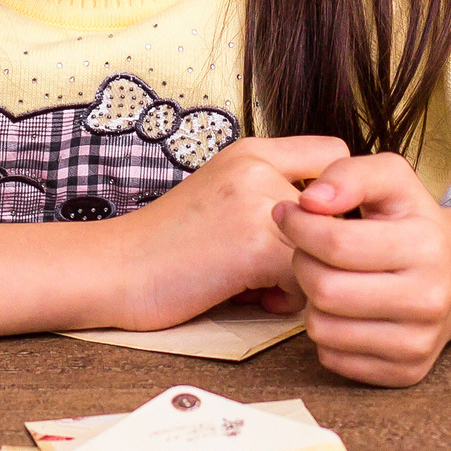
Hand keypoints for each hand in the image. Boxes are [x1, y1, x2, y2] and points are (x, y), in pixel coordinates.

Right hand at [106, 136, 349, 330]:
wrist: (113, 268)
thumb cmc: (167, 246)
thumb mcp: (222, 196)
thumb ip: (270, 195)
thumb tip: (331, 224)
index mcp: (252, 150)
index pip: (334, 153)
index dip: (336, 198)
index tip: (310, 230)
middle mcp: (259, 166)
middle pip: (337, 212)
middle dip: (315, 248)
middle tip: (274, 266)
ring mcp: (258, 203)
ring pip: (325, 250)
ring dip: (298, 276)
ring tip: (255, 284)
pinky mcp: (255, 245)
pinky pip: (304, 280)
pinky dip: (281, 300)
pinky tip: (245, 296)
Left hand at [277, 154, 450, 385]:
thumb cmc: (415, 222)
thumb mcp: (392, 180)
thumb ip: (349, 174)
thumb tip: (310, 201)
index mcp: (424, 246)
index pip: (336, 244)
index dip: (298, 227)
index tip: (290, 215)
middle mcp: (428, 299)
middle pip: (325, 289)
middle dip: (303, 264)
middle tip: (309, 250)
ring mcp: (418, 342)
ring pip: (322, 329)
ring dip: (312, 301)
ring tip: (330, 278)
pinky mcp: (405, 372)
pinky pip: (333, 359)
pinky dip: (328, 332)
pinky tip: (345, 310)